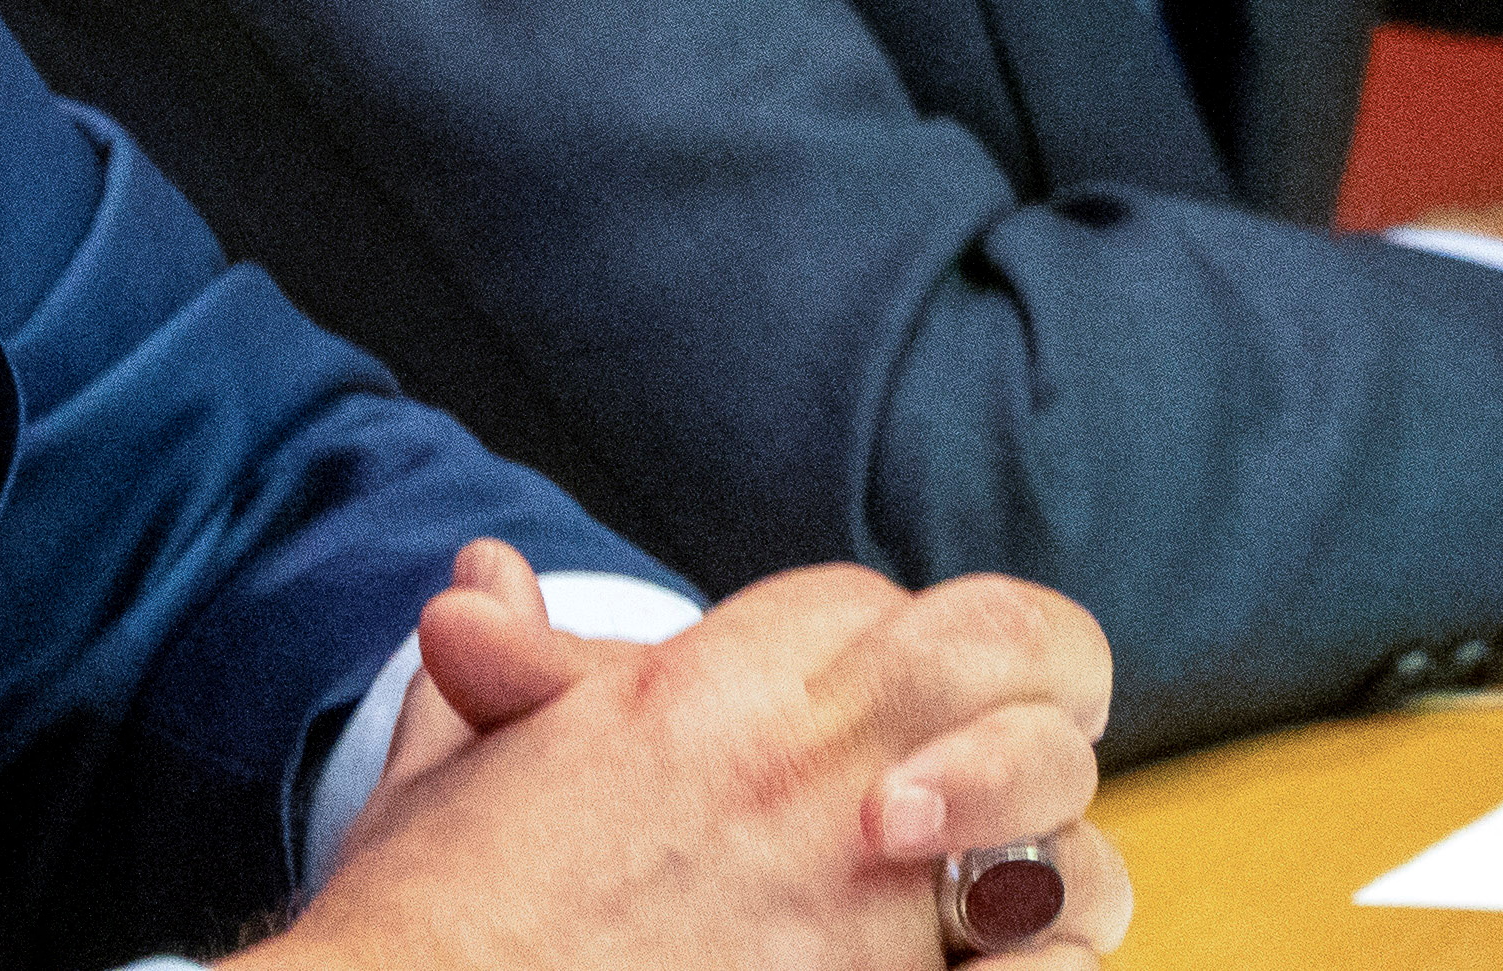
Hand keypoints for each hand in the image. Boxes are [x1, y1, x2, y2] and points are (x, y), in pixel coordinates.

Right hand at [238, 542, 1126, 968]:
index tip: (834, 715)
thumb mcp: (450, 776)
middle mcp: (813, 782)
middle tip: (971, 766)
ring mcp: (872, 913)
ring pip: (1068, 835)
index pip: (869, 605)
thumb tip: (489, 571)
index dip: (869, 647)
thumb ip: (499, 668)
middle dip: (1028, 686)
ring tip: (985, 902)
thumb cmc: (433, 931)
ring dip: (1046, 863)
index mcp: (705, 697)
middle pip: (1020, 649)